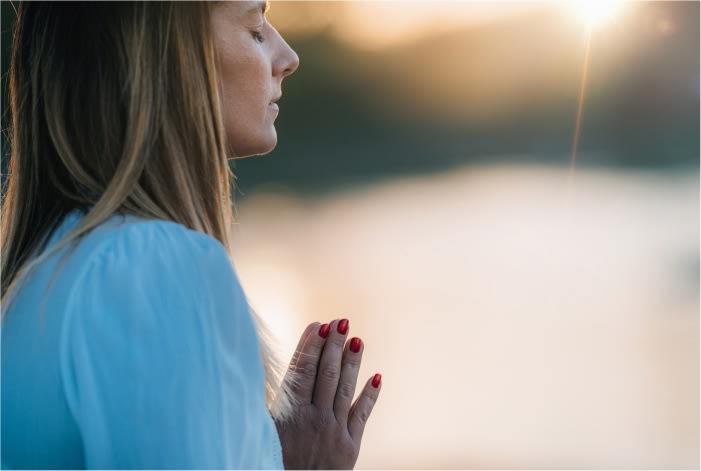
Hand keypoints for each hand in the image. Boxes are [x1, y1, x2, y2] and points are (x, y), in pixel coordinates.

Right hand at [274, 319, 381, 469]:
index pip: (302, 370)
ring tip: (357, 339)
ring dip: (351, 362)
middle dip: (333, 345)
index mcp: (289, 414)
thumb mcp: (261, 431)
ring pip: (344, 388)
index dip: (310, 345)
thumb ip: (269, 402)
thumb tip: (258, 370)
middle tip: (341, 321)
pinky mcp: (350, 447)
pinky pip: (361, 415)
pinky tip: (377, 376)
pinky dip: (369, 395)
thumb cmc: (272, 461)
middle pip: (324, 373)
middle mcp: (313, 419)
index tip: (318, 324)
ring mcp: (333, 432)